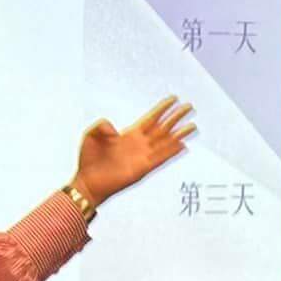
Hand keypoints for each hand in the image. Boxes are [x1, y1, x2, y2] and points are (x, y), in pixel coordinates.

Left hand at [73, 96, 195, 204]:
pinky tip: (183, 145)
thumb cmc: (89, 160)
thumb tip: (114, 130)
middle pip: (163, 127)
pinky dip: (172, 152)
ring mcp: (142, 156)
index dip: (162, 108)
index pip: (151, 118)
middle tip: (189, 107)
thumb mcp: (90, 134)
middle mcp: (139, 144)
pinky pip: (161, 158)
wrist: (87, 181)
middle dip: (176, 117)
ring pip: (166, 142)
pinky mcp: (142, 169)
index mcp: (129, 134)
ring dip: (179, 134)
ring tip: (192, 126)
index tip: (173, 99)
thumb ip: (101, 125)